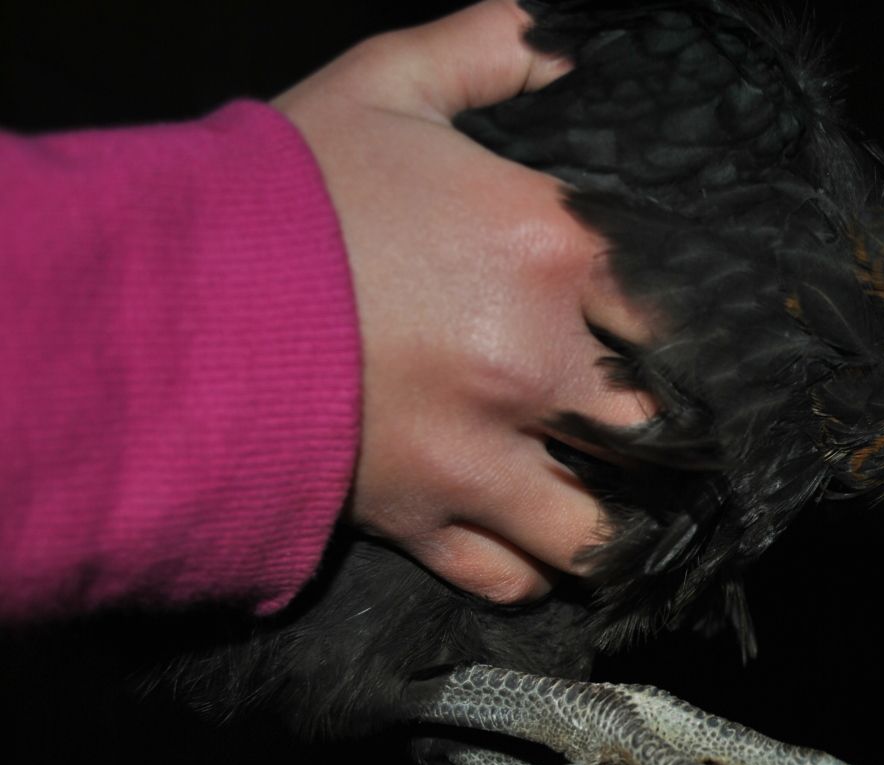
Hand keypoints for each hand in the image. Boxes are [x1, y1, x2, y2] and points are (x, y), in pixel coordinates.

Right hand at [274, 1, 652, 603]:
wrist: (163, 297)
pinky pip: (510, 576)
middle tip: (665, 427)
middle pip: (662, 428)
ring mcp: (481, 456)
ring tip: (618, 501)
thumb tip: (567, 41)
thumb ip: (494, 51)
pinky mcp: (422, 520)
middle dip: (669, 430)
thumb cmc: (283, 193)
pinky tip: (539, 544)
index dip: (702, 328)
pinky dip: (533, 569)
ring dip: (619, 518)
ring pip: (601, 529)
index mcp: (549, 252)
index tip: (703, 342)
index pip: (687, 308)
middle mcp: (536, 366)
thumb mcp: (390, 84)